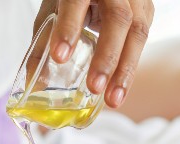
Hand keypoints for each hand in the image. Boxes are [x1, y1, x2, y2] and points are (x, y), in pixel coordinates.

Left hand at [35, 0, 154, 107]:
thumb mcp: (54, 8)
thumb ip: (44, 41)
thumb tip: (33, 81)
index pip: (76, 3)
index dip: (69, 29)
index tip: (60, 56)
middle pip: (117, 19)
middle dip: (107, 57)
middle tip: (95, 87)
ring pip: (138, 31)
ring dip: (126, 70)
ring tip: (113, 99)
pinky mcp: (146, 10)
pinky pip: (142, 40)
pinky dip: (130, 66)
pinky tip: (120, 87)